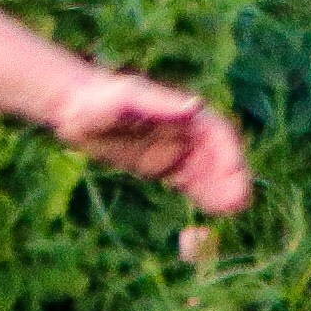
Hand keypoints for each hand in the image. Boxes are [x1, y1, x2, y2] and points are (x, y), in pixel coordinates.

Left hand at [46, 68, 252, 215]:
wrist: (73, 110)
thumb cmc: (100, 99)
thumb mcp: (127, 98)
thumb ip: (160, 104)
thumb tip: (196, 105)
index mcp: (183, 114)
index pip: (217, 135)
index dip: (228, 154)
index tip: (234, 174)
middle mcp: (184, 133)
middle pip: (216, 158)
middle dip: (230, 179)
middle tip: (237, 204)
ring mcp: (173, 151)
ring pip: (205, 173)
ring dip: (219, 191)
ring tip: (228, 212)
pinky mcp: (159, 166)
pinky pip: (187, 183)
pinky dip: (201, 195)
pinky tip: (212, 211)